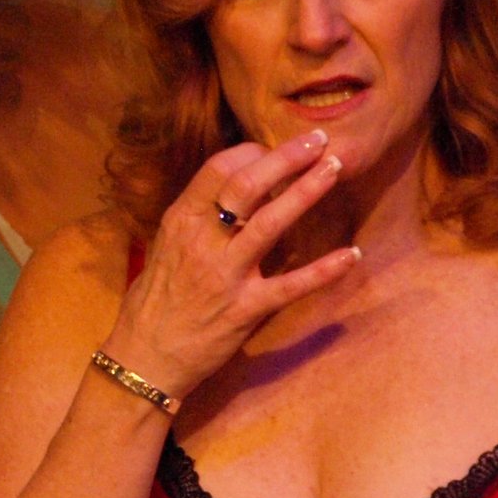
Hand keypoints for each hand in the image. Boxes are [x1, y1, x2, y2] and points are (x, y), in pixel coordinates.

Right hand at [103, 131, 361, 398]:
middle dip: (286, 157)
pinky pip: (291, 286)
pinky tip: (352, 254)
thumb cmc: (155, 300)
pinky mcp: (245, 310)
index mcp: (180, 222)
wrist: (144, 356)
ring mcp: (225, 275)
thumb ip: (197, 218)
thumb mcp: (165, 247)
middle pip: (248, 184)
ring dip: (306, 192)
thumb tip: (233, 189)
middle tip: (318, 140)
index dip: (253, 151)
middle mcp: (202, 242)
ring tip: (334, 168)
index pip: (219, 169)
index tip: (274, 148)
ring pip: (271, 223)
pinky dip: (324, 270)